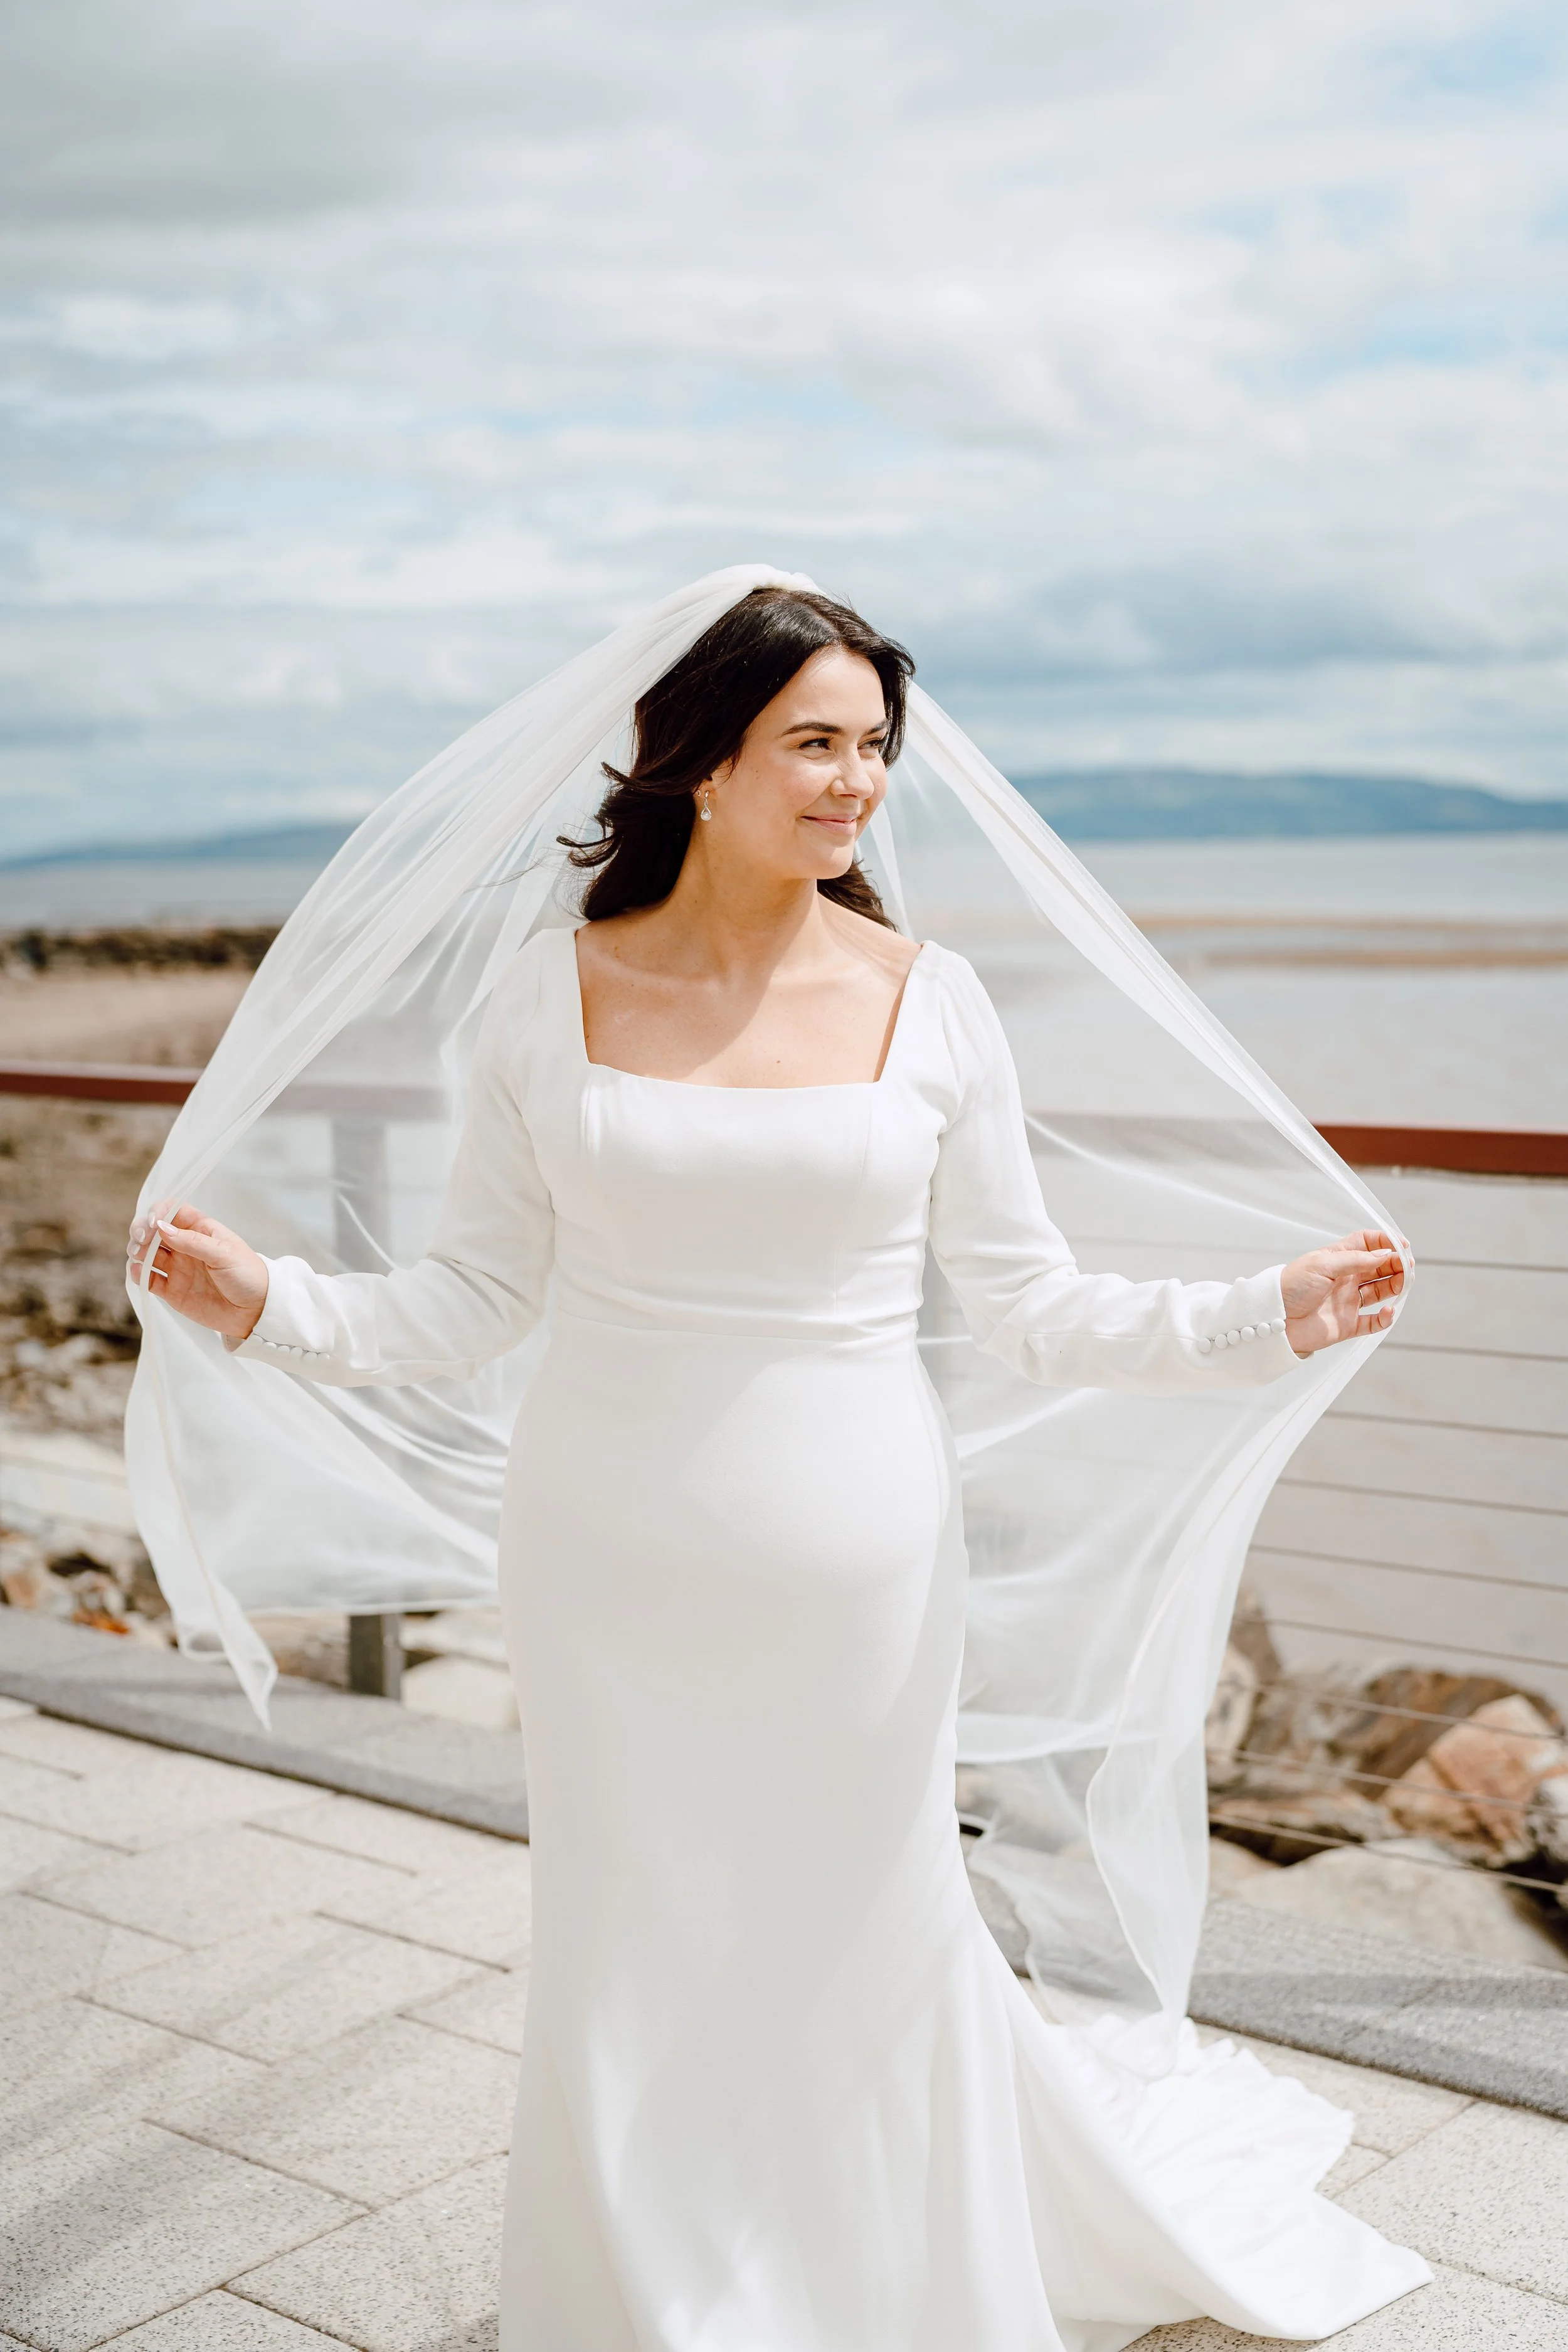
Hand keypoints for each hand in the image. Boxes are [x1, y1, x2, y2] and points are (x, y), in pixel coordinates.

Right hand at [127, 1200, 268, 1342]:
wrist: (256, 1311)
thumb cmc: (247, 1275)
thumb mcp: (224, 1254)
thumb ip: (193, 1242)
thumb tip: (161, 1228)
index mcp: (200, 1229)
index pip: (171, 1211)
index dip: (157, 1212)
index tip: (152, 1223)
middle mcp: (185, 1246)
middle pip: (153, 1230)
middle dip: (141, 1230)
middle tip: (140, 1239)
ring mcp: (177, 1267)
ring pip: (147, 1253)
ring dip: (137, 1251)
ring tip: (138, 1255)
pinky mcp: (172, 1290)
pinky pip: (148, 1279)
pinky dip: (138, 1274)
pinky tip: (138, 1272)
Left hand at [1280, 1229, 1407, 1357]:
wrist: (1275, 1320)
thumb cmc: (1292, 1286)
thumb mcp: (1322, 1265)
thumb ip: (1355, 1260)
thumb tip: (1385, 1253)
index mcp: (1337, 1260)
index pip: (1366, 1244)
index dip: (1384, 1242)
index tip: (1401, 1244)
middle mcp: (1345, 1279)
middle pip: (1378, 1267)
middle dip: (1395, 1264)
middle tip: (1408, 1265)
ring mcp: (1348, 1301)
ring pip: (1381, 1291)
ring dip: (1396, 1286)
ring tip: (1404, 1282)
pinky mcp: (1348, 1324)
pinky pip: (1374, 1322)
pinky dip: (1385, 1318)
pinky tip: (1389, 1310)